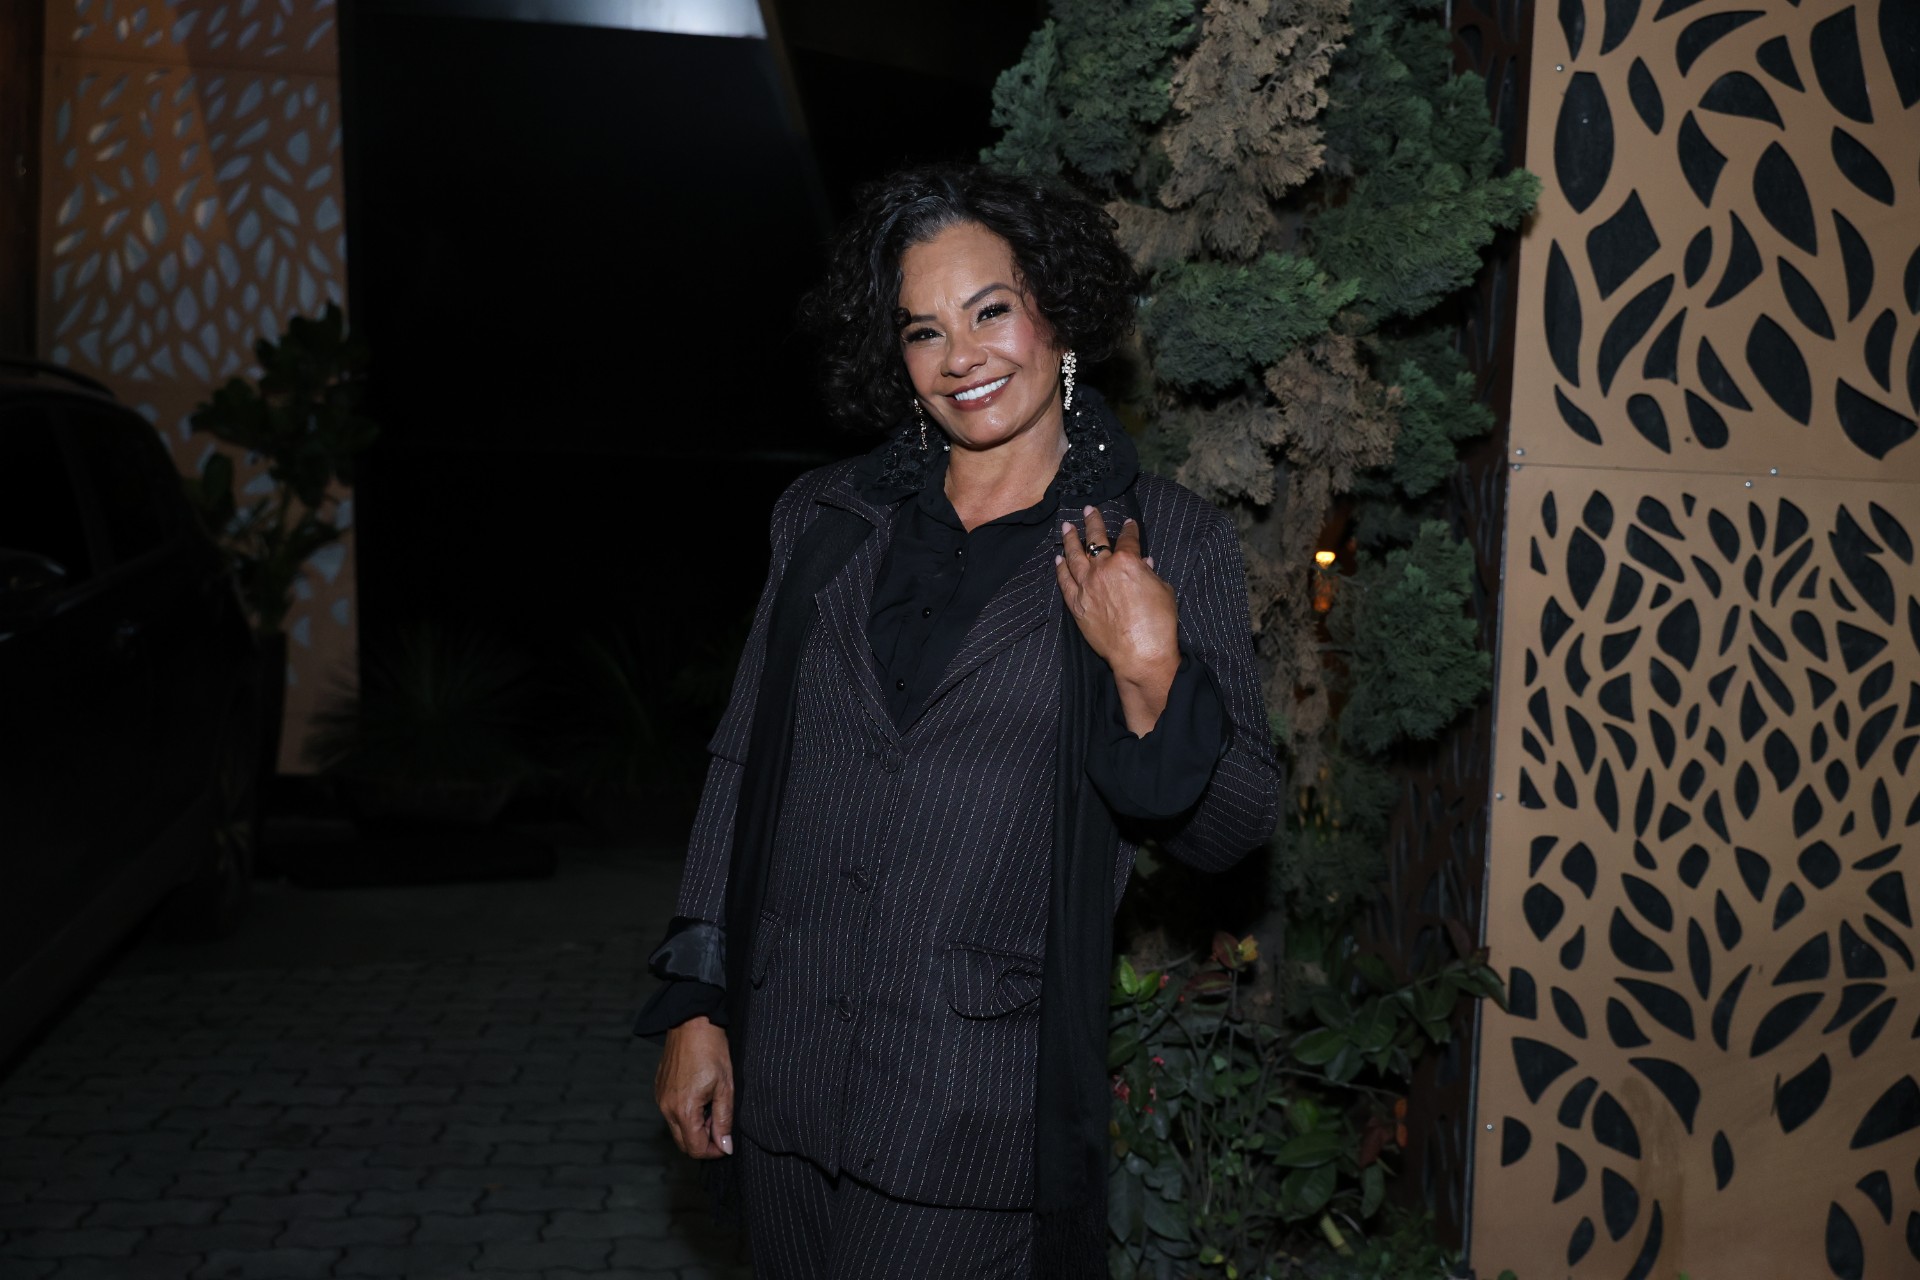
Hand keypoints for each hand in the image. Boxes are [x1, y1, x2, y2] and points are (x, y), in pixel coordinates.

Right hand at [656, 1016, 733, 1158]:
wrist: (691, 1023)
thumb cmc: (711, 1051)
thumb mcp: (726, 1087)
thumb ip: (724, 1120)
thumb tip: (725, 1146)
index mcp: (684, 1110)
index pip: (696, 1149)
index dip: (714, 1151)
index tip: (726, 1143)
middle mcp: (667, 1109)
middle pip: (684, 1143)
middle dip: (704, 1142)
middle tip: (721, 1125)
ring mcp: (660, 1099)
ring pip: (677, 1129)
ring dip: (695, 1128)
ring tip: (712, 1107)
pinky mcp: (659, 1090)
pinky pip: (671, 1113)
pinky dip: (685, 1115)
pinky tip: (700, 1098)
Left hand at [1057, 506, 1179, 734]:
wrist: (1140, 653)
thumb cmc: (1158, 623)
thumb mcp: (1163, 591)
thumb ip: (1150, 574)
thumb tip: (1145, 564)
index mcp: (1128, 562)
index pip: (1128, 539)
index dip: (1129, 529)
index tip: (1128, 523)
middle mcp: (1103, 569)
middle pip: (1095, 540)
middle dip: (1092, 522)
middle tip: (1088, 510)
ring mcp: (1087, 586)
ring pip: (1073, 556)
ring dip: (1070, 540)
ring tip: (1066, 528)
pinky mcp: (1077, 605)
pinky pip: (1064, 582)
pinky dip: (1060, 569)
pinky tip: (1058, 559)